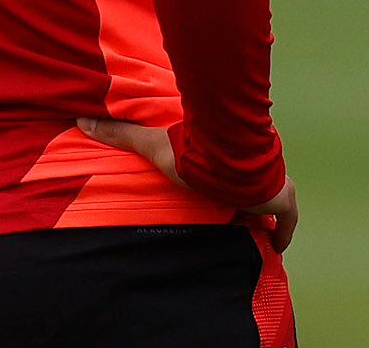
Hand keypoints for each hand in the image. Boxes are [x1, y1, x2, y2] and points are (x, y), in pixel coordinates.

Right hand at [78, 117, 298, 251]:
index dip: (229, 183)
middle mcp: (252, 169)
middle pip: (254, 187)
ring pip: (275, 202)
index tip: (223, 193)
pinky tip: (276, 248)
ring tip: (255, 236)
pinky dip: (283, 234)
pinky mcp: (283, 200)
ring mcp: (273, 185)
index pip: (231, 170)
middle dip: (250, 201)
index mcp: (226, 158)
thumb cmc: (194, 151)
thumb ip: (122, 134)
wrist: (228, 159)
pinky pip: (287, 221)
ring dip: (267, 215)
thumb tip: (82, 120)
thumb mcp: (154, 144)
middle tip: (238, 218)